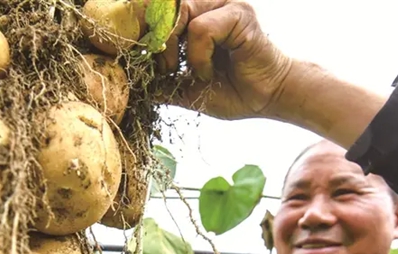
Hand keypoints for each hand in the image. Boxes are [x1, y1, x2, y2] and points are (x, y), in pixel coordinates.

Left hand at [159, 0, 292, 119]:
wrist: (265, 100)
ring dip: (178, 50)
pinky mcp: (239, 13)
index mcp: (196, 14)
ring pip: (181, 14)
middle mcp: (209, 3)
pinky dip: (199, 56)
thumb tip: (132, 85)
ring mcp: (225, 4)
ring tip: (193, 73)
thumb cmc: (231, 91)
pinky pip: (201, 29)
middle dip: (158, 42)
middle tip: (167, 70)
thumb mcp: (185, 87)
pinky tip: (209, 71)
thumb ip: (161, 81)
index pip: (160, 10)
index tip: (148, 62)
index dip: (146, 32)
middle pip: (165, 7)